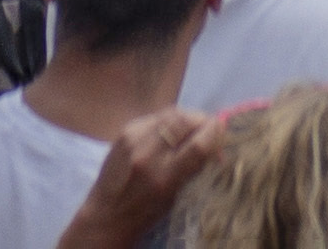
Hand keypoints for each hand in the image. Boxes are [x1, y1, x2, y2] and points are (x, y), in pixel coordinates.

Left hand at [60, 112, 223, 248]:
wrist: (105, 215)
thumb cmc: (144, 215)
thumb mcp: (174, 199)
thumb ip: (192, 170)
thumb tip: (214, 146)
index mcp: (164, 178)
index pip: (197, 145)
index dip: (215, 132)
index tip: (223, 129)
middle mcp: (148, 154)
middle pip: (184, 120)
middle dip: (201, 120)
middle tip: (209, 128)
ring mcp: (133, 139)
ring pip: (170, 113)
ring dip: (186, 117)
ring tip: (192, 128)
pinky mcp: (124, 131)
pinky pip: (154, 117)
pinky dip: (168, 120)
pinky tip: (171, 131)